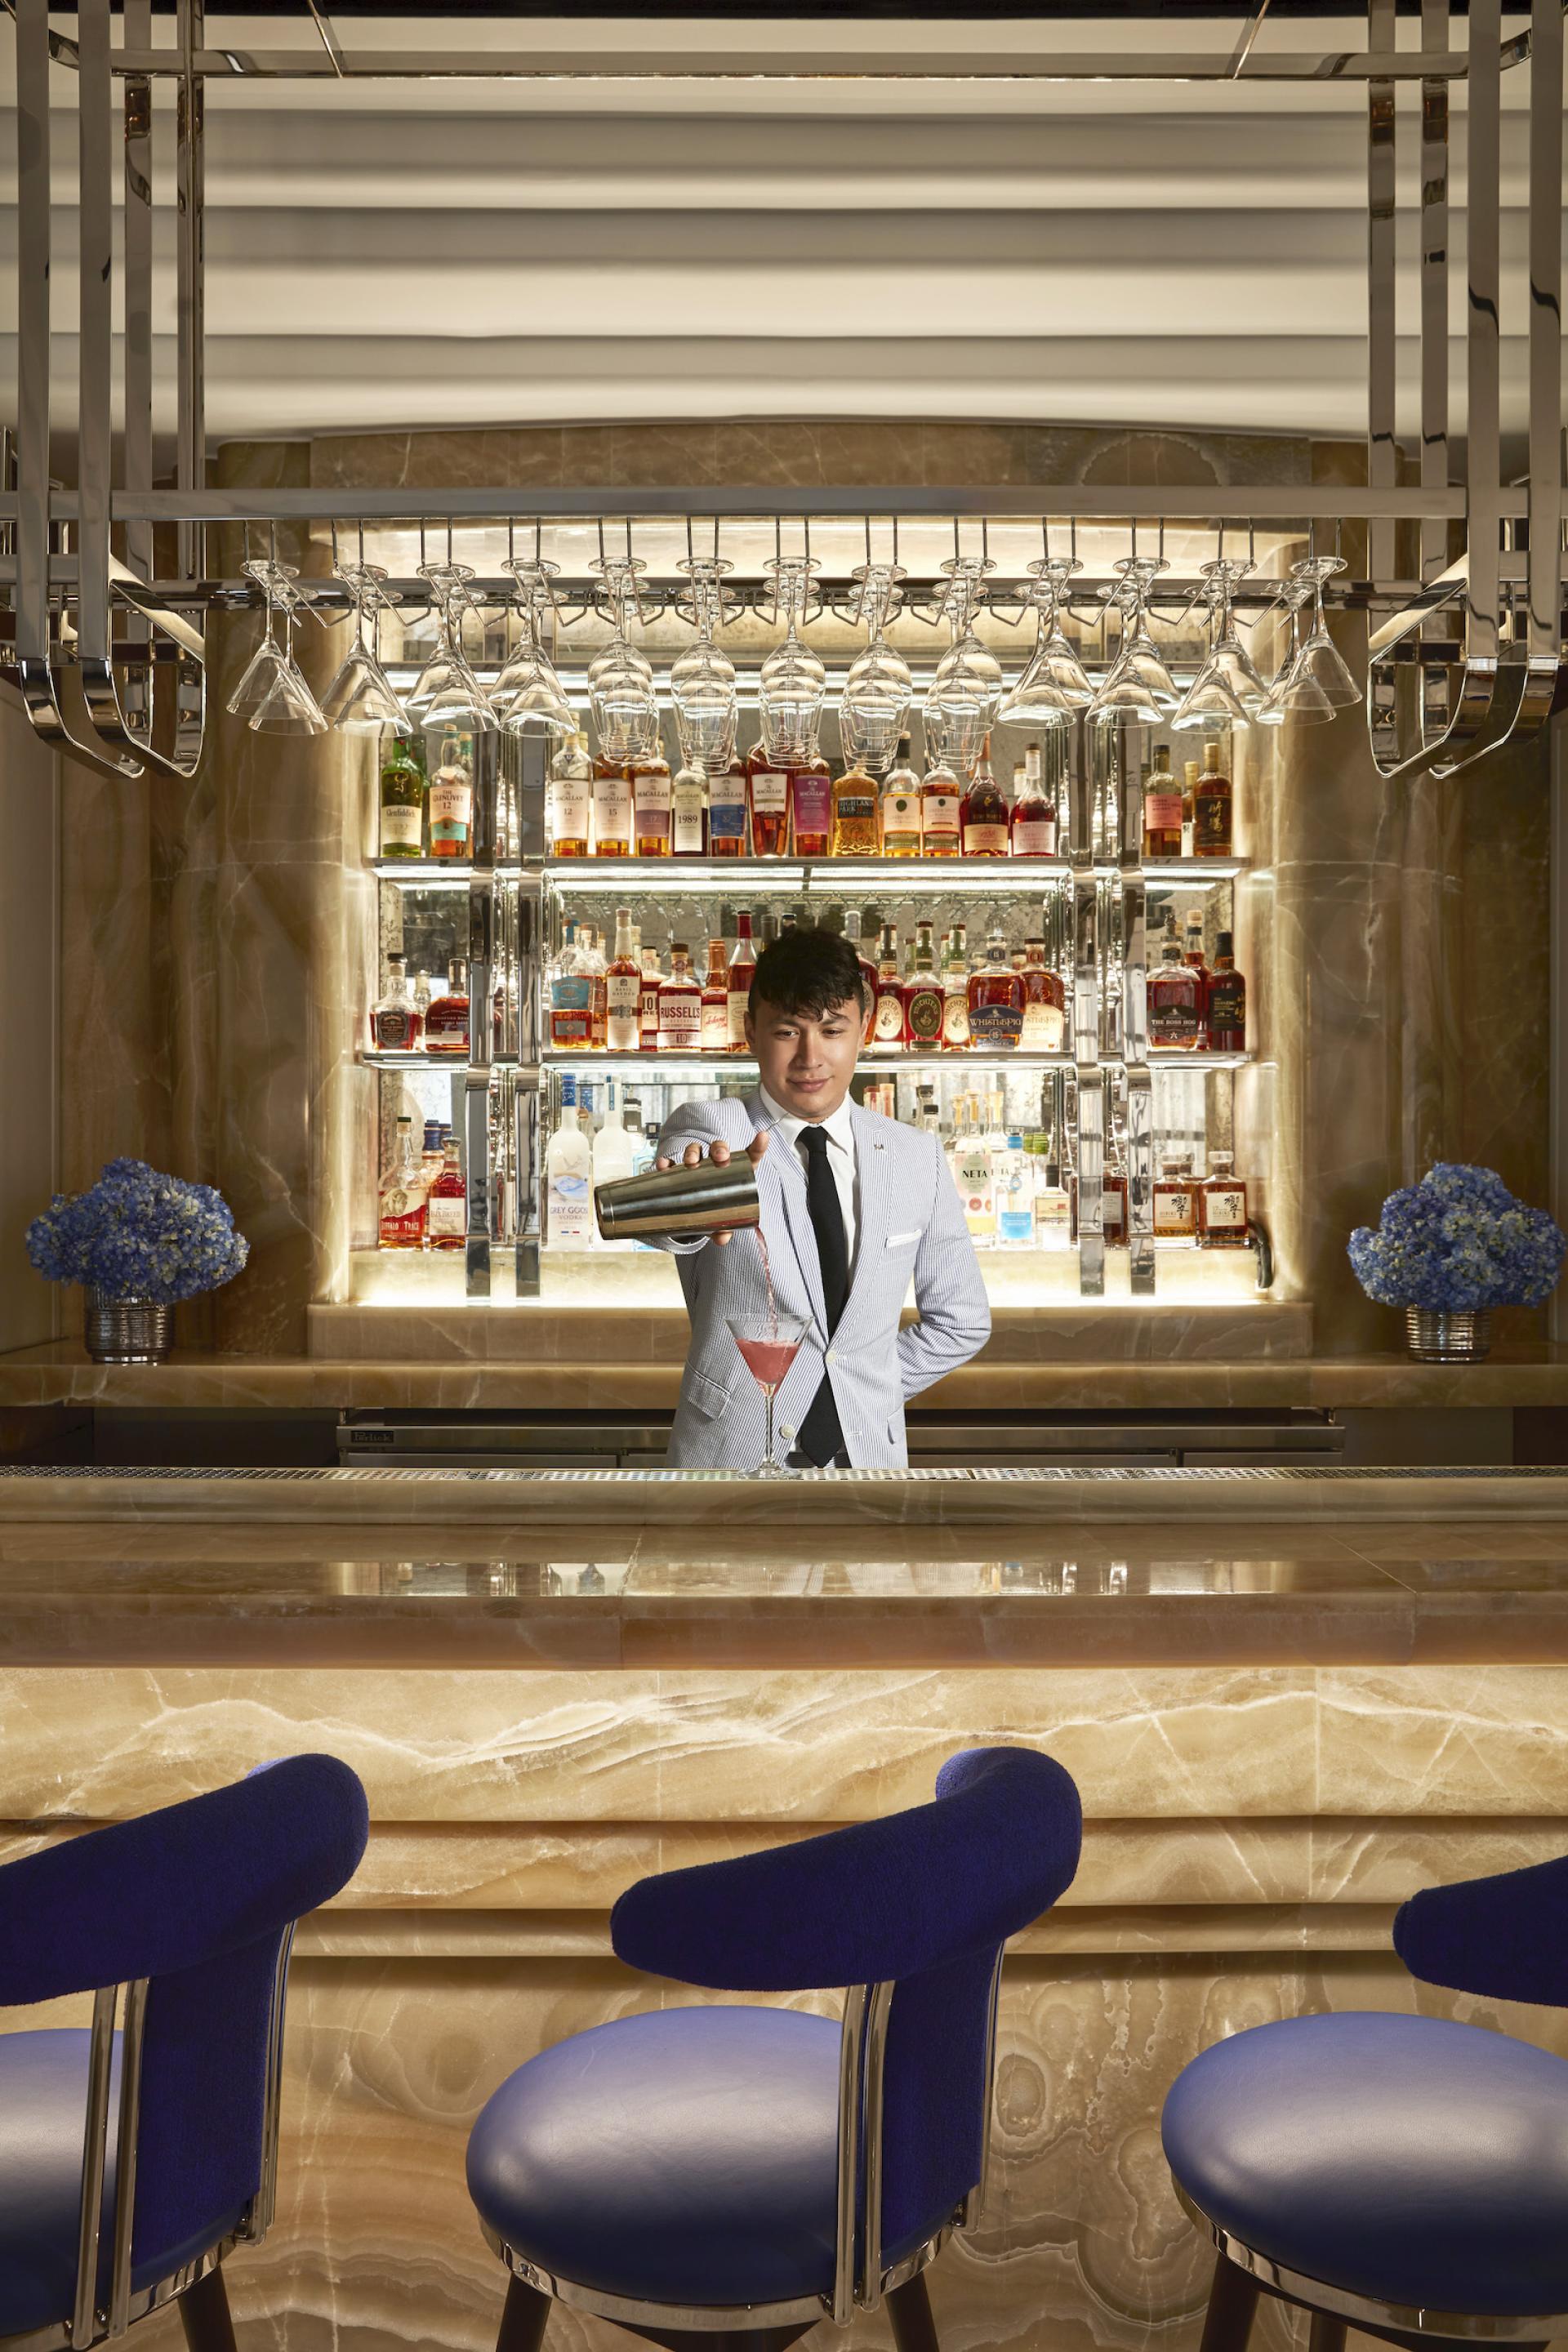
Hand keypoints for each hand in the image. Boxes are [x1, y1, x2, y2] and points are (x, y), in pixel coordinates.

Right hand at [654, 1130, 768, 1243]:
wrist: (695, 1214)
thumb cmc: (716, 1211)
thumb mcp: (722, 1220)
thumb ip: (724, 1228)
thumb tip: (722, 1237)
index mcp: (735, 1171)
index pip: (749, 1156)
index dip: (758, 1146)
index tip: (763, 1137)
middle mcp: (715, 1164)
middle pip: (719, 1148)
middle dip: (719, 1149)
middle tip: (720, 1157)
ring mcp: (696, 1165)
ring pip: (695, 1151)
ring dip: (693, 1152)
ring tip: (690, 1162)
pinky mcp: (678, 1172)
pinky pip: (672, 1164)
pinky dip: (667, 1163)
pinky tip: (664, 1166)